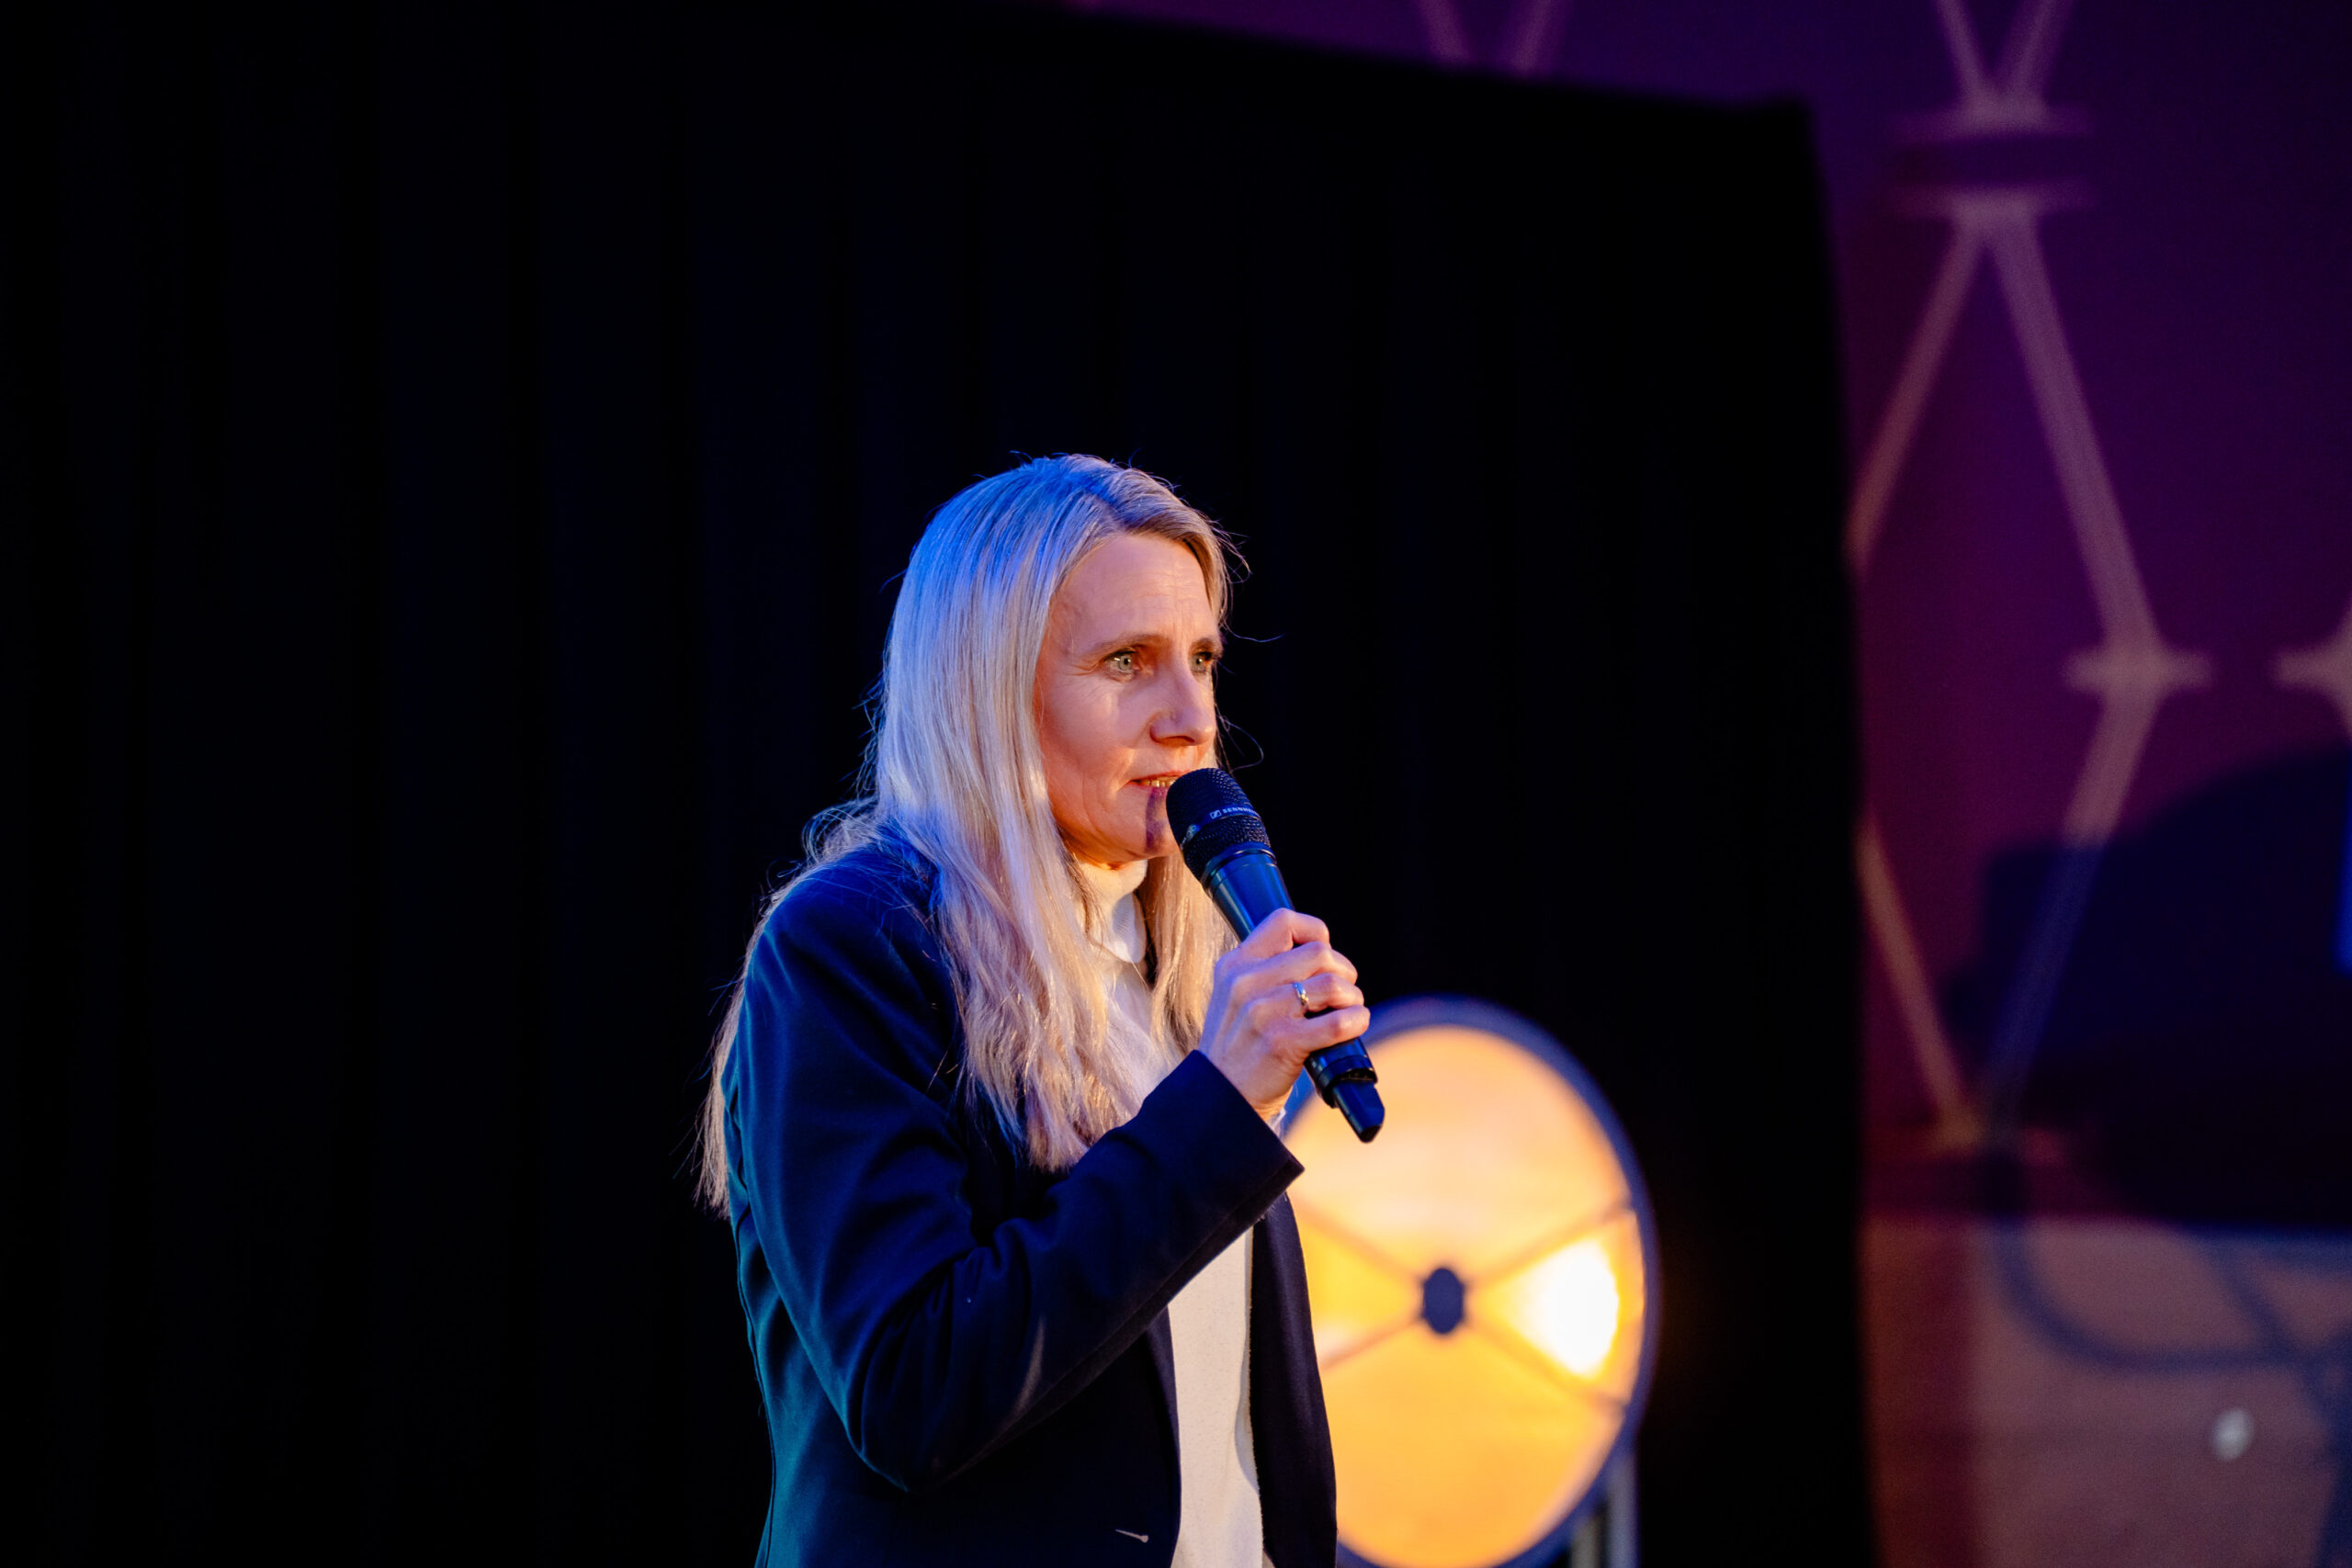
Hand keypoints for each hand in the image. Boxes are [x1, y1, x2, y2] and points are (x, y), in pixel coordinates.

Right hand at [1199, 908, 1369, 1115]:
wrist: (1221, 1098)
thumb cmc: (1238, 1047)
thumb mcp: (1234, 997)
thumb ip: (1265, 972)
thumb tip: (1320, 955)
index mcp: (1235, 965)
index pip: (1283, 921)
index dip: (1315, 932)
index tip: (1324, 957)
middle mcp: (1245, 983)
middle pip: (1319, 953)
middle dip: (1343, 971)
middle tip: (1344, 991)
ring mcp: (1262, 1013)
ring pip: (1333, 984)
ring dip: (1352, 998)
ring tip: (1349, 1010)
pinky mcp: (1282, 1043)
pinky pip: (1338, 1021)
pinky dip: (1357, 1021)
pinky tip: (1354, 1025)